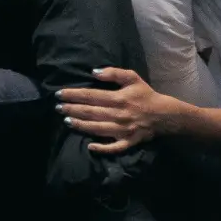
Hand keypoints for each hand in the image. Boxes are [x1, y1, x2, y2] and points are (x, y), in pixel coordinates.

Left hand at [55, 67, 175, 153]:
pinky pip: (113, 148)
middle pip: (90, 112)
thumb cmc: (145, 94)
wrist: (164, 114)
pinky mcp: (127, 142)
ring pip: (97, 129)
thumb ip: (113, 73)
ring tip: (66, 121)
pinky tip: (89, 146)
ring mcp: (122, 130)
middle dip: (72, 109)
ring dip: (80, 125)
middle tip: (57, 108)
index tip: (59, 94)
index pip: (91, 96)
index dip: (74, 95)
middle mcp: (118, 115)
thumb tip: (93, 72)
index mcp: (118, 98)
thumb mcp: (132, 77)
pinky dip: (101, 148)